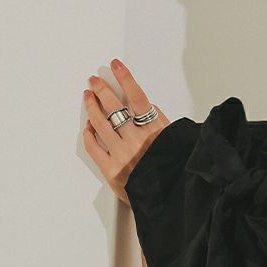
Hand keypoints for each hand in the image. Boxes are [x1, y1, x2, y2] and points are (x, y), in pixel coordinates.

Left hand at [82, 59, 170, 206]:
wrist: (173, 200)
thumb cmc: (177, 173)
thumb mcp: (178, 144)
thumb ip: (163, 126)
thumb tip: (150, 110)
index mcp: (156, 132)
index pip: (138, 97)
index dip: (125, 78)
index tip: (116, 66)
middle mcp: (137, 141)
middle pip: (114, 106)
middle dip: (102, 89)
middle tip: (95, 81)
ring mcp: (122, 155)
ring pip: (100, 123)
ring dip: (92, 106)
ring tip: (88, 96)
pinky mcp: (111, 170)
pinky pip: (93, 147)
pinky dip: (89, 134)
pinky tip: (88, 126)